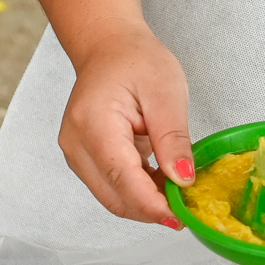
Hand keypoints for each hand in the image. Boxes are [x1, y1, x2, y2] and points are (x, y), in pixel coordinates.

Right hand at [56, 26, 191, 226]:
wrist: (108, 48)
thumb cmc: (134, 60)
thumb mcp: (166, 92)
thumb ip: (173, 138)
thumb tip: (184, 179)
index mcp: (93, 123)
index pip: (121, 177)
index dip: (152, 204)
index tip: (181, 217)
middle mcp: (76, 144)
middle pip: (114, 196)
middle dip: (152, 209)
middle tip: (188, 209)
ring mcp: (76, 154)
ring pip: (113, 197)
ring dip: (146, 202)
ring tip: (178, 192)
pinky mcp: (84, 159)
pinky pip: (112, 187)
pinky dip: (139, 191)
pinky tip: (162, 182)